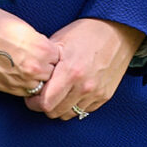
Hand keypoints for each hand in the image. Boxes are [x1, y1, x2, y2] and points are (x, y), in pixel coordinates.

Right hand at [0, 3, 59, 96]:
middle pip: (51, 76)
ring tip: (25, 67)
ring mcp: (20, 80)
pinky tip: (15, 72)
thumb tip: (46, 55)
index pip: (59, 60)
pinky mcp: (5, 87)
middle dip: (46, 69)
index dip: (52, 56)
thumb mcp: (26, 29)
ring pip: (38, 87)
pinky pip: (22, 92)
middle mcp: (34, 67)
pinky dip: (22, 85)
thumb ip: (40, 45)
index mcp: (42, 49)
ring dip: (34, 80)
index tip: (46, 53)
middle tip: (36, 61)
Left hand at [24, 18, 144, 120]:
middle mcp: (84, 86)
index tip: (31, 95)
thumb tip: (30, 76)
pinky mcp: (104, 96)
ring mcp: (96, 93)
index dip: (34, 102)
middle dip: (45, 106)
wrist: (116, 31)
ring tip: (57, 93)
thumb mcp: (59, 41)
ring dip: (60, 107)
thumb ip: (45, 62)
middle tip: (42, 95)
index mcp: (70, 72)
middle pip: (55, 113)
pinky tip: (72, 91)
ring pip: (69, 115)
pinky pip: (84, 111)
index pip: (46, 104)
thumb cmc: (85, 33)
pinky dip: (75, 105)